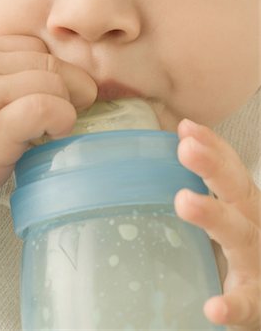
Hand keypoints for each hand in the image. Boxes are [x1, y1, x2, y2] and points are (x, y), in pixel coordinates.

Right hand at [0, 35, 96, 210]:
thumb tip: (66, 82)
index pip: (36, 47)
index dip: (58, 72)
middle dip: (72, 90)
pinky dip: (61, 120)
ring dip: (67, 108)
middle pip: (49, 63)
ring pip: (52, 82)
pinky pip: (43, 108)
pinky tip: (54, 136)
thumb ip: (8, 80)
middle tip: (66, 115)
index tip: (60, 97)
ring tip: (54, 129)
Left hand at [175, 119, 260, 330]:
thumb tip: (182, 140)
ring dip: (214, 216)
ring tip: (184, 200)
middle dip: (213, 167)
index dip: (214, 147)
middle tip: (186, 149)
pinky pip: (247, 303)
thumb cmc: (249, 250)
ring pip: (240, 236)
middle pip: (237, 192)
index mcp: (247, 207)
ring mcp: (259, 263)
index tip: (186, 129)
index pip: (232, 170)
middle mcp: (256, 226)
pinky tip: (214, 307)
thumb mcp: (234, 215)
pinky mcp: (258, 301)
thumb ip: (212, 188)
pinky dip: (232, 304)